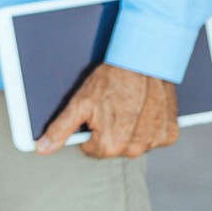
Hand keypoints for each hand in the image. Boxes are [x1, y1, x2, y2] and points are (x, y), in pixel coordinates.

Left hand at [36, 63, 179, 158]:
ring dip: (131, 129)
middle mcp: (135, 150)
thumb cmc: (111, 79)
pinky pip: (154, 136)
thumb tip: (42, 149)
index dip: (91, 130)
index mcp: (110, 146)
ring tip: (129, 105)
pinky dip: (149, 125)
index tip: (97, 114)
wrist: (143, 60)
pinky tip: (145, 108)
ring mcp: (154, 142)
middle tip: (112, 107)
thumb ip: (60, 129)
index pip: (92, 149)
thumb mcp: (80, 103)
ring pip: (134, 143)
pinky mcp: (170, 134)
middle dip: (111, 130)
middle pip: (114, 148)